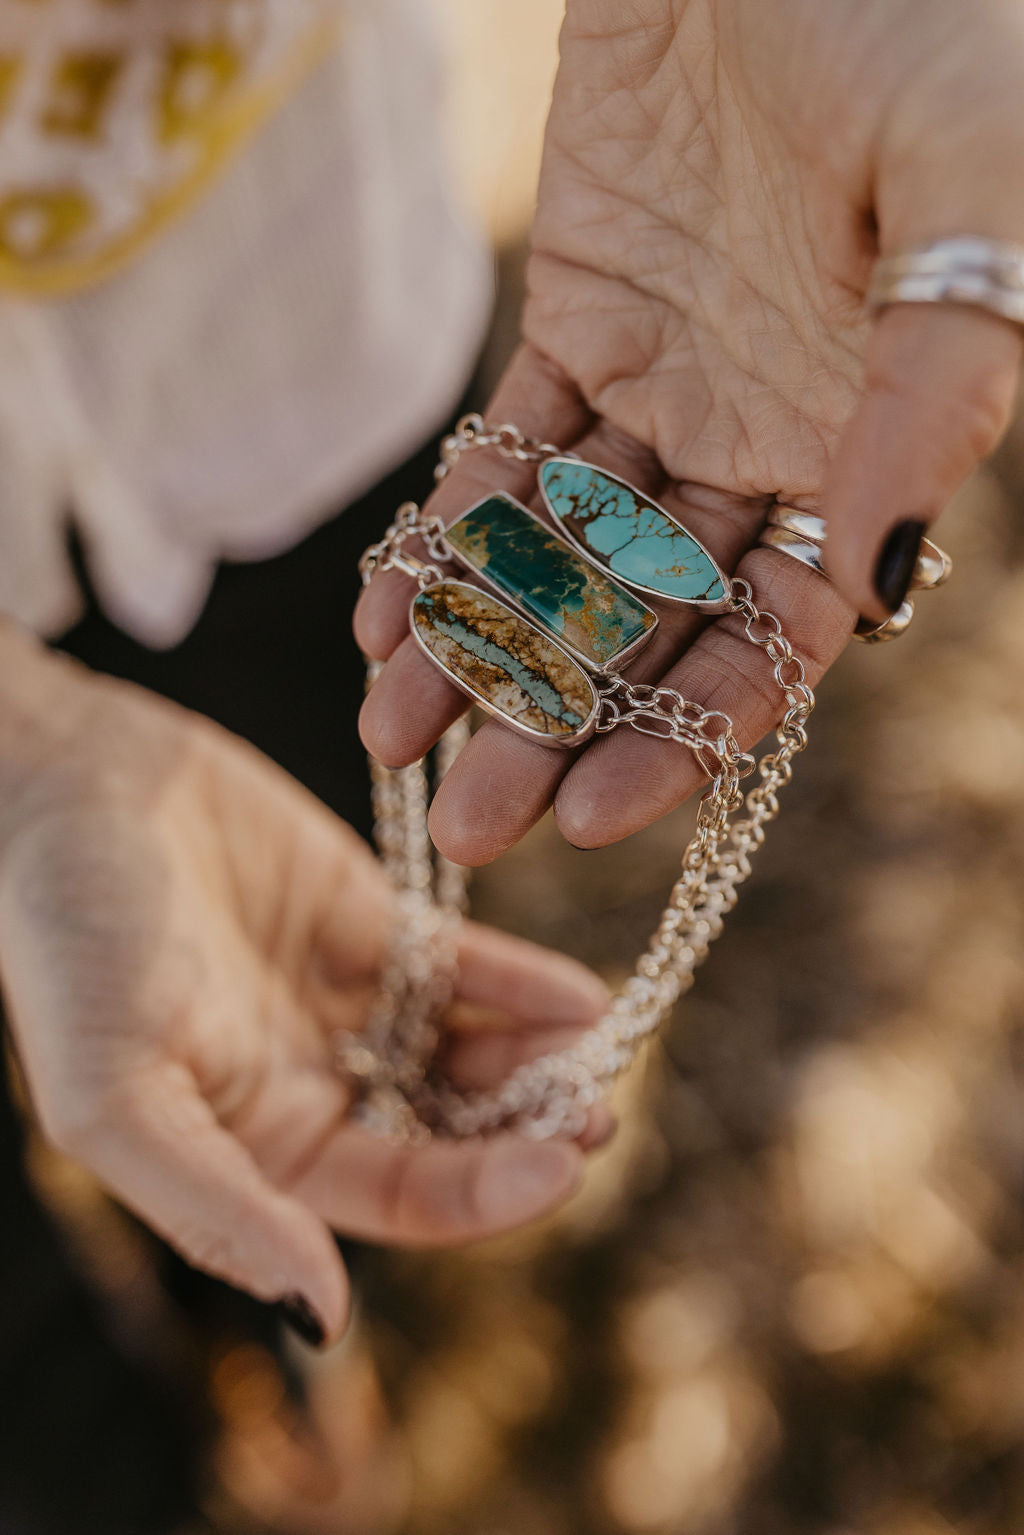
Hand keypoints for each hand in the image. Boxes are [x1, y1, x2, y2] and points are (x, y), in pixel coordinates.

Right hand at [0, 638, 609, 1343]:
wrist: (66, 781)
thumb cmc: (65, 938)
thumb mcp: (115, 1091)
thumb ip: (215, 1206)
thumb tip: (321, 1317)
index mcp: (261, 1145)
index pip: (398, 1196)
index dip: (482, 1193)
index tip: (561, 1165)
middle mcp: (316, 1084)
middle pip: (450, 1130)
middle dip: (527, 1129)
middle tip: (598, 1111)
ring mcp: (351, 1000)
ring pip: (468, 1051)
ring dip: (538, 1058)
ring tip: (599, 1046)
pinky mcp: (372, 920)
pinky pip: (464, 965)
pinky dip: (524, 983)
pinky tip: (579, 995)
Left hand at [357, 0, 1023, 863]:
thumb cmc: (924, 18)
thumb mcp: (972, 196)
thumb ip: (933, 392)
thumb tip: (872, 584)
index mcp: (867, 448)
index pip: (773, 637)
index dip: (687, 733)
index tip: (595, 816)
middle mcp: (765, 444)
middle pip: (649, 622)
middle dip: (561, 722)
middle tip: (474, 824)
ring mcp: (666, 389)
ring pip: (561, 553)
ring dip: (479, 649)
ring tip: (394, 737)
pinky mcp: (580, 321)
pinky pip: (503, 453)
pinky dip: (444, 536)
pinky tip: (383, 620)